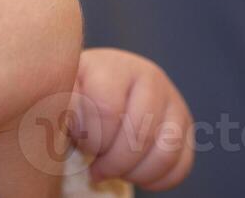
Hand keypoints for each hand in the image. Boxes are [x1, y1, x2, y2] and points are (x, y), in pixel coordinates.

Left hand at [70, 49, 192, 190]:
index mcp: (114, 66)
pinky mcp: (184, 124)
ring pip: (167, 150)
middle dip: (113, 162)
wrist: (93, 91)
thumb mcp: (60, 94)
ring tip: (114, 171)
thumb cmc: (74, 97)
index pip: (108, 110)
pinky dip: (158, 179)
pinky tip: (134, 175)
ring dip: (136, 173)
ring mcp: (172, 99)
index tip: (79, 142)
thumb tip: (71, 115)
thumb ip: (63, 103)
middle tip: (96, 166)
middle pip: (140, 134)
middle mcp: (149, 76)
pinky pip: (182, 163)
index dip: (92, 138)